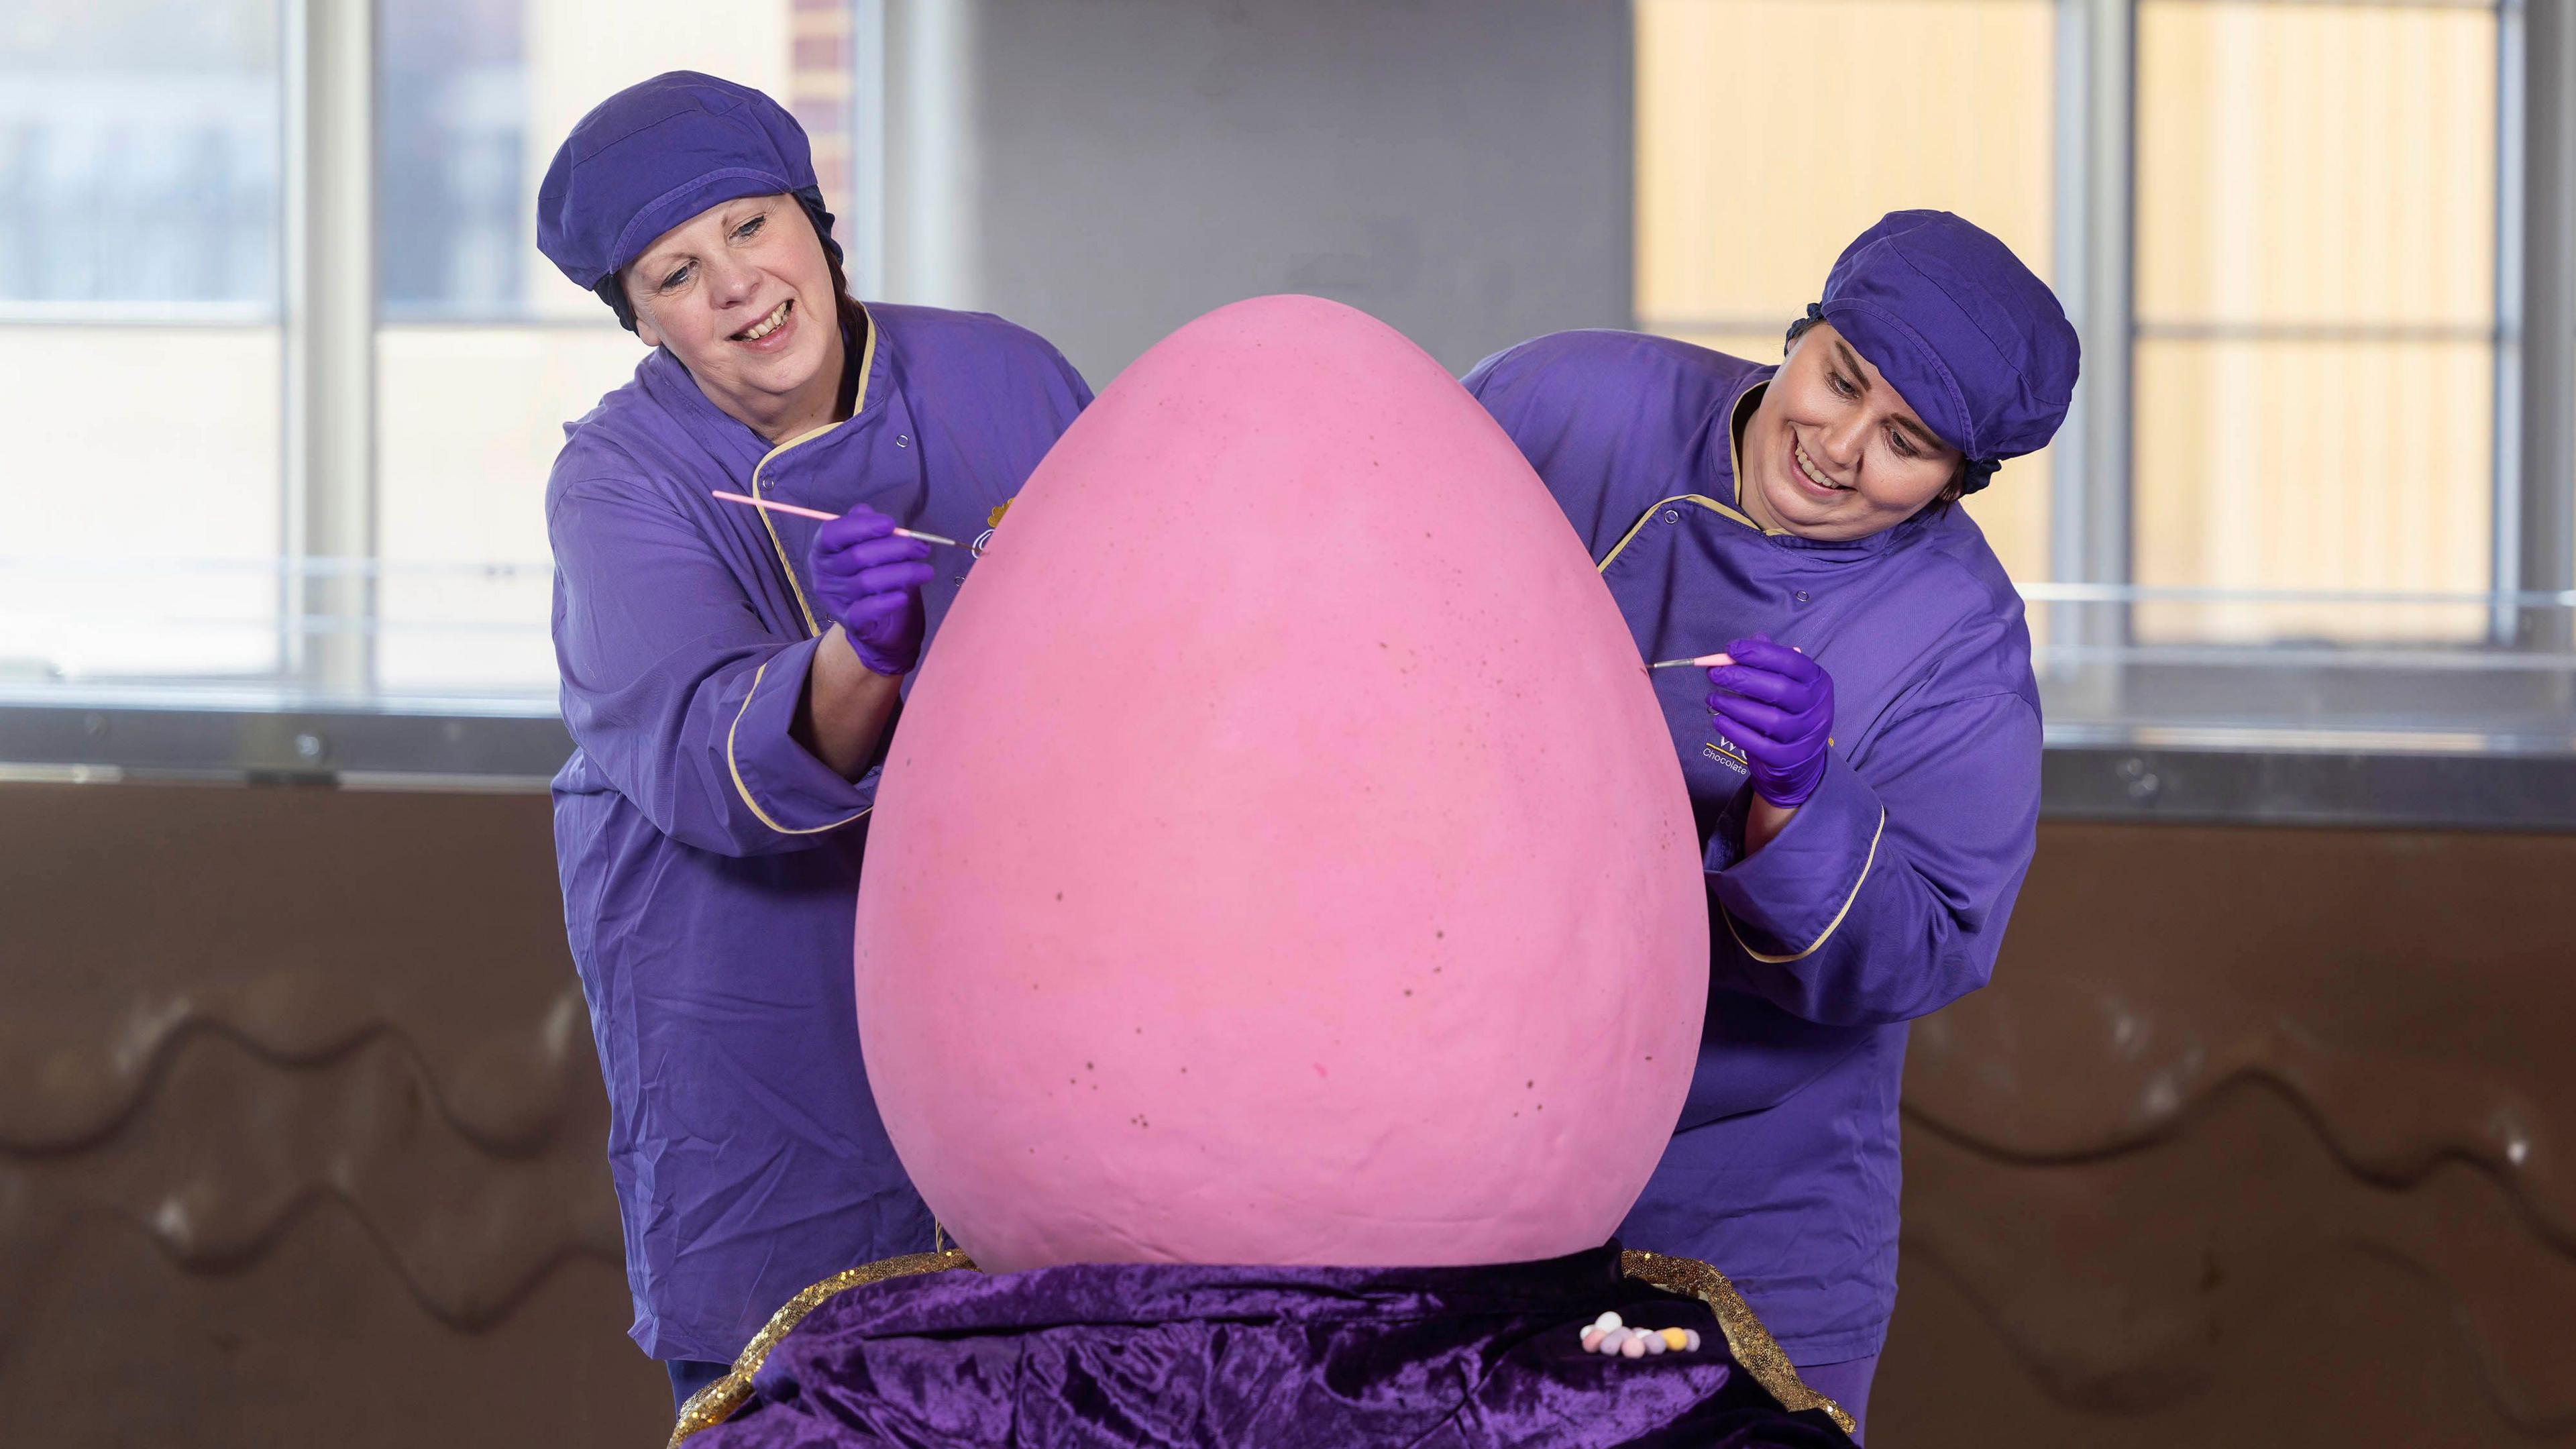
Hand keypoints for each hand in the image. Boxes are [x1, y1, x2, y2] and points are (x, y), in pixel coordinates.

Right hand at [809, 505, 934, 675]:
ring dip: (901, 574)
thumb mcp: (868, 545)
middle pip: (857, 556)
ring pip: (867, 581)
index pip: (833, 533)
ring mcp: (833, 598)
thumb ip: (866, 526)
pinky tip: (903, 596)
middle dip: (895, 550)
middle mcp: (822, 572)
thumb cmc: (870, 571)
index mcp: (823, 549)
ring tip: (926, 572)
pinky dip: (886, 603)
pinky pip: (865, 610)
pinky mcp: (848, 621)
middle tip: (921, 549)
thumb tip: (867, 512)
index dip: (862, 526)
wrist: (873, 617)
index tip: (890, 524)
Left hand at [1706, 634, 1833, 807]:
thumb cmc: (1789, 712)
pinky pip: (1759, 744)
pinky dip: (1735, 731)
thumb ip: (1770, 662)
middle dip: (1742, 678)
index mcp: (1817, 682)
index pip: (1791, 662)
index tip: (1730, 648)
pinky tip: (1718, 720)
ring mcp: (1804, 735)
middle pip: (1779, 689)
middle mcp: (1816, 708)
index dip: (1760, 653)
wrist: (1802, 761)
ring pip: (1768, 718)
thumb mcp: (1788, 684)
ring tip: (1712, 698)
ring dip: (1734, 705)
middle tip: (1714, 674)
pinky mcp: (1788, 759)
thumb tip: (1748, 642)